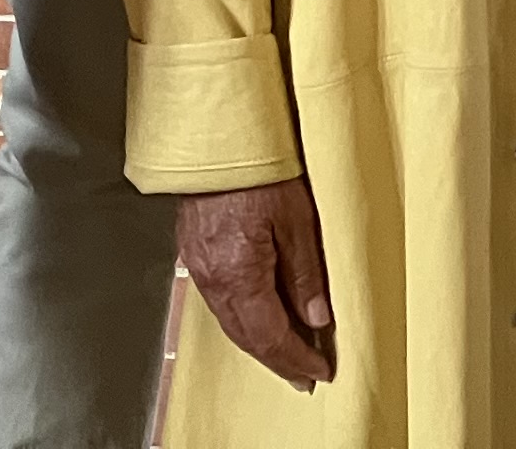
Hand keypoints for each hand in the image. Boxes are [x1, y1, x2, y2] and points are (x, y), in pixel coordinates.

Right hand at [178, 175, 334, 389]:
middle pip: (247, 338)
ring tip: (285, 356)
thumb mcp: (296, 219)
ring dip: (259, 344)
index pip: (271, 336)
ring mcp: (199, 269)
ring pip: (231, 323)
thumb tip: (318, 319)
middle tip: (304, 378)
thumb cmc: (257, 169)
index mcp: (240, 276)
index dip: (297, 359)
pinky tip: (257, 320)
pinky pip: (219, 303)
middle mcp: (214, 281)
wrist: (214, 136)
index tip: (320, 373)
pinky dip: (243, 320)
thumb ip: (306, 273)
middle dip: (278, 361)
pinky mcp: (194, 254)